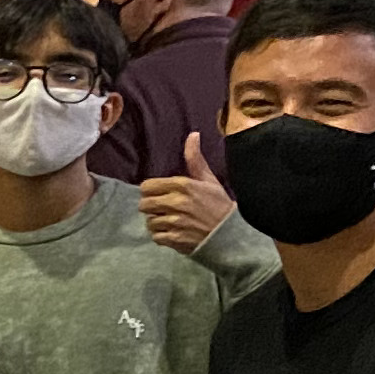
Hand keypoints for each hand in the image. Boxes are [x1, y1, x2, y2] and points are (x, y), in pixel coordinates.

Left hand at [140, 133, 236, 254]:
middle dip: (151, 207)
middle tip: (162, 209)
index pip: (146, 186)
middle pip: (144, 204)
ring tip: (169, 221)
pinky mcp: (175, 239)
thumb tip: (192, 135)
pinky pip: (155, 236)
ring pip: (149, 221)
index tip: (158, 194)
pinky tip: (172, 232)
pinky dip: (161, 236)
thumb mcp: (208, 180)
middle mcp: (177, 203)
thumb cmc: (219, 205)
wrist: (230, 235)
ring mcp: (176, 222)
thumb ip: (195, 159)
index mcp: (183, 185)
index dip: (150, 191)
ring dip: (156, 222)